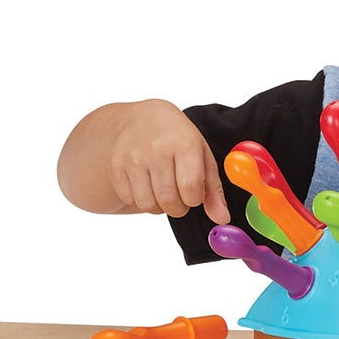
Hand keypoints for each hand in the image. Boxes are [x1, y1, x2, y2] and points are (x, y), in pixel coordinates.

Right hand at [108, 100, 228, 222]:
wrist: (140, 119)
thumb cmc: (177, 140)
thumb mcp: (201, 157)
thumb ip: (213, 190)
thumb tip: (222, 219)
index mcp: (184, 143)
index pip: (191, 189)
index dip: (194, 198)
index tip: (193, 191)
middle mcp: (157, 149)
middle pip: (169, 201)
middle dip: (178, 207)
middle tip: (178, 194)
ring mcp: (133, 157)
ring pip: (149, 205)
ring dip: (159, 206)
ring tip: (163, 190)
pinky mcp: (116, 166)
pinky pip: (131, 200)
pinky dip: (141, 199)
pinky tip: (146, 184)